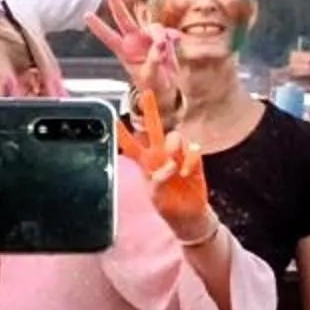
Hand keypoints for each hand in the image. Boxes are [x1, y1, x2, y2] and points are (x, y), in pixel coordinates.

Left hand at [85, 0, 179, 102]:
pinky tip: (176, 40)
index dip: (98, 26)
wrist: (167, 89)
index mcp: (125, 52)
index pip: (109, 37)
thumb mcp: (150, 76)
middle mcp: (135, 42)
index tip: (86, 15)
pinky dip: (172, 36)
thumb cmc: (152, 86)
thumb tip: (160, 44)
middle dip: (117, 5)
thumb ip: (154, 60)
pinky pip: (168, 33)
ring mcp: (149, 39)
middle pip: (124, 20)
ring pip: (153, 27)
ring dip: (159, 34)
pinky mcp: (163, 40)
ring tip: (164, 46)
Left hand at [119, 79, 214, 240]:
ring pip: (175, 137)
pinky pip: (194, 150)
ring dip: (174, 146)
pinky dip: (190, 159)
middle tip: (147, 93)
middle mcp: (161, 154)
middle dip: (150, 111)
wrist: (187, 215)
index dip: (123, 134)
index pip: (132, 145)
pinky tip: (186, 172)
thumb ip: (158, 181)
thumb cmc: (167, 205)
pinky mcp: (195, 161)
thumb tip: (169, 166)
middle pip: (154, 128)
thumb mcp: (156, 196)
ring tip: (174, 162)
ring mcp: (178, 156)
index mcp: (146, 163)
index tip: (114, 119)